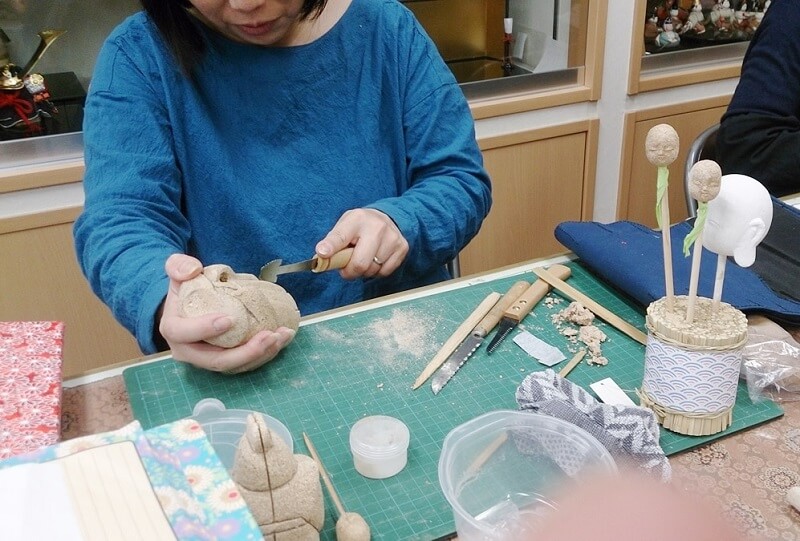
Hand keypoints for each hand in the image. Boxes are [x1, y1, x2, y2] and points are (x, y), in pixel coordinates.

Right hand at [158, 254, 295, 372]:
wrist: (193, 305)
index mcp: (174, 330)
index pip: (184, 334)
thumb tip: (193, 270)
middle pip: (216, 361)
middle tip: (269, 336)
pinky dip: (266, 353)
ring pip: (236, 365)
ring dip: (262, 354)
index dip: (204, 330)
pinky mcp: (228, 360)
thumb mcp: (178, 272)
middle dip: (245, 352)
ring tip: (282, 336)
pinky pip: (247, 362)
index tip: (229, 320)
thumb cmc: (186, 289)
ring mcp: (210, 359)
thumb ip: (179, 266)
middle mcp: (190, 352)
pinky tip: (282, 338)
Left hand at [315, 208, 408, 278]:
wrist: (387, 218)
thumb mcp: (344, 226)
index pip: (341, 236)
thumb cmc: (360, 226)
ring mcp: (392, 237)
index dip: (331, 247)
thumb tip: (321, 256)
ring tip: (364, 258)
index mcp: (357, 219)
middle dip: (350, 272)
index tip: (322, 253)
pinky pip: (385, 272)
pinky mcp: (402, 247)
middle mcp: (377, 226)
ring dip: (364, 271)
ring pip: (372, 270)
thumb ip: (333, 241)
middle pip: (360, 263)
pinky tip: (376, 260)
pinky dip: (377, 271)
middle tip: (347, 268)